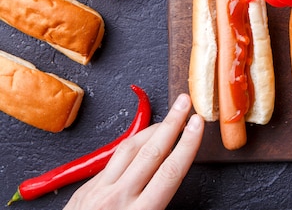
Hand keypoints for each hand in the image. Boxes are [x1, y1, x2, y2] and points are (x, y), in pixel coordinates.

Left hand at [64, 94, 203, 209]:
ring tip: (168, 116)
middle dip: (171, 124)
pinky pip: (111, 162)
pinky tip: (140, 142)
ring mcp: (97, 192)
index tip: (198, 124)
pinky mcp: (84, 190)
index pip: (170, 172)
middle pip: (150, 152)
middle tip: (185, 102)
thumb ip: (160, 208)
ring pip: (128, 150)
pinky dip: (130, 148)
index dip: (187, 145)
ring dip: (151, 130)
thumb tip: (175, 187)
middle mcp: (117, 199)